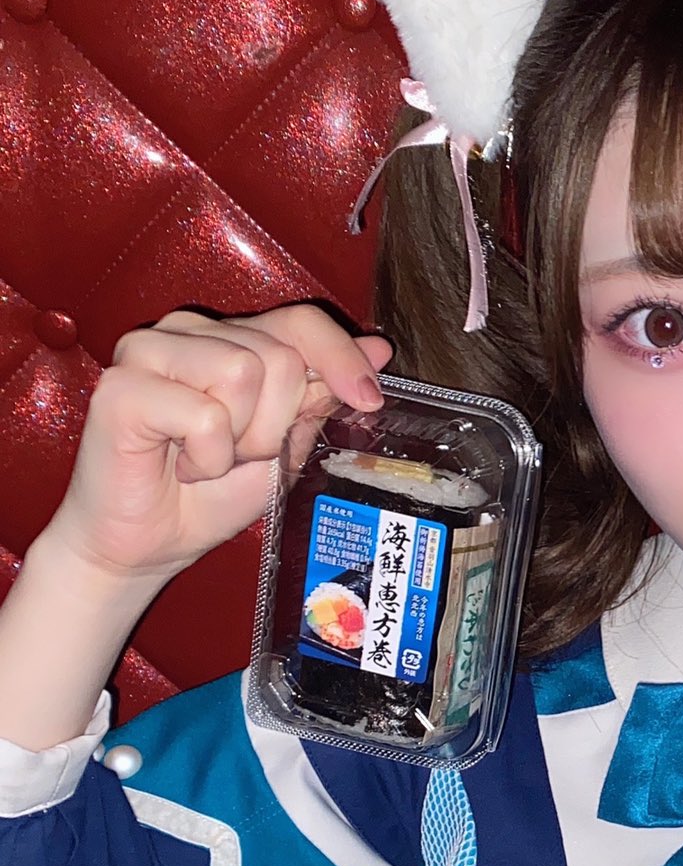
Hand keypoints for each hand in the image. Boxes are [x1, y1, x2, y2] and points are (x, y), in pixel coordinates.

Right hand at [43, 306, 390, 589]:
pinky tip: (180, 465)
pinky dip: (206, 458)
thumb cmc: (210, 495)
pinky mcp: (121, 387)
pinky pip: (204, 414)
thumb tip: (377, 347)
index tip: (370, 399)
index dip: (341, 357)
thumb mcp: (285, 443)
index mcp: (228, 338)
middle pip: (279, 354)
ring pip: (244, 371)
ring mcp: (147, 351)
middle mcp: (187, 332)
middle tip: (237, 455)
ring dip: (239, 439)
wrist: (151, 544)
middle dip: (275, 424)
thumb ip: (320, 393)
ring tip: (206, 458)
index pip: (299, 321)